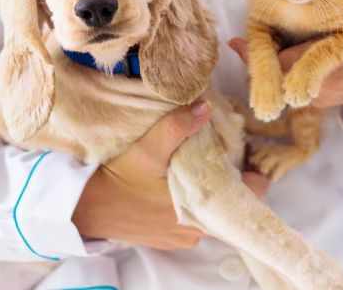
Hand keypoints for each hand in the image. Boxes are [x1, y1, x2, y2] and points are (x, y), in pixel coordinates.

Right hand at [71, 100, 269, 248]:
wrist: (87, 209)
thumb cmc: (120, 179)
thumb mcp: (148, 149)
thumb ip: (177, 127)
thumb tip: (205, 107)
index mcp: (203, 210)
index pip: (252, 193)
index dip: (255, 169)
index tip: (250, 147)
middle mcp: (199, 230)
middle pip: (233, 198)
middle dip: (234, 172)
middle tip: (227, 144)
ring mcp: (184, 235)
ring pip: (214, 207)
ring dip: (214, 183)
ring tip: (207, 155)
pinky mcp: (171, 235)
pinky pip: (196, 214)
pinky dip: (197, 195)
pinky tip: (186, 174)